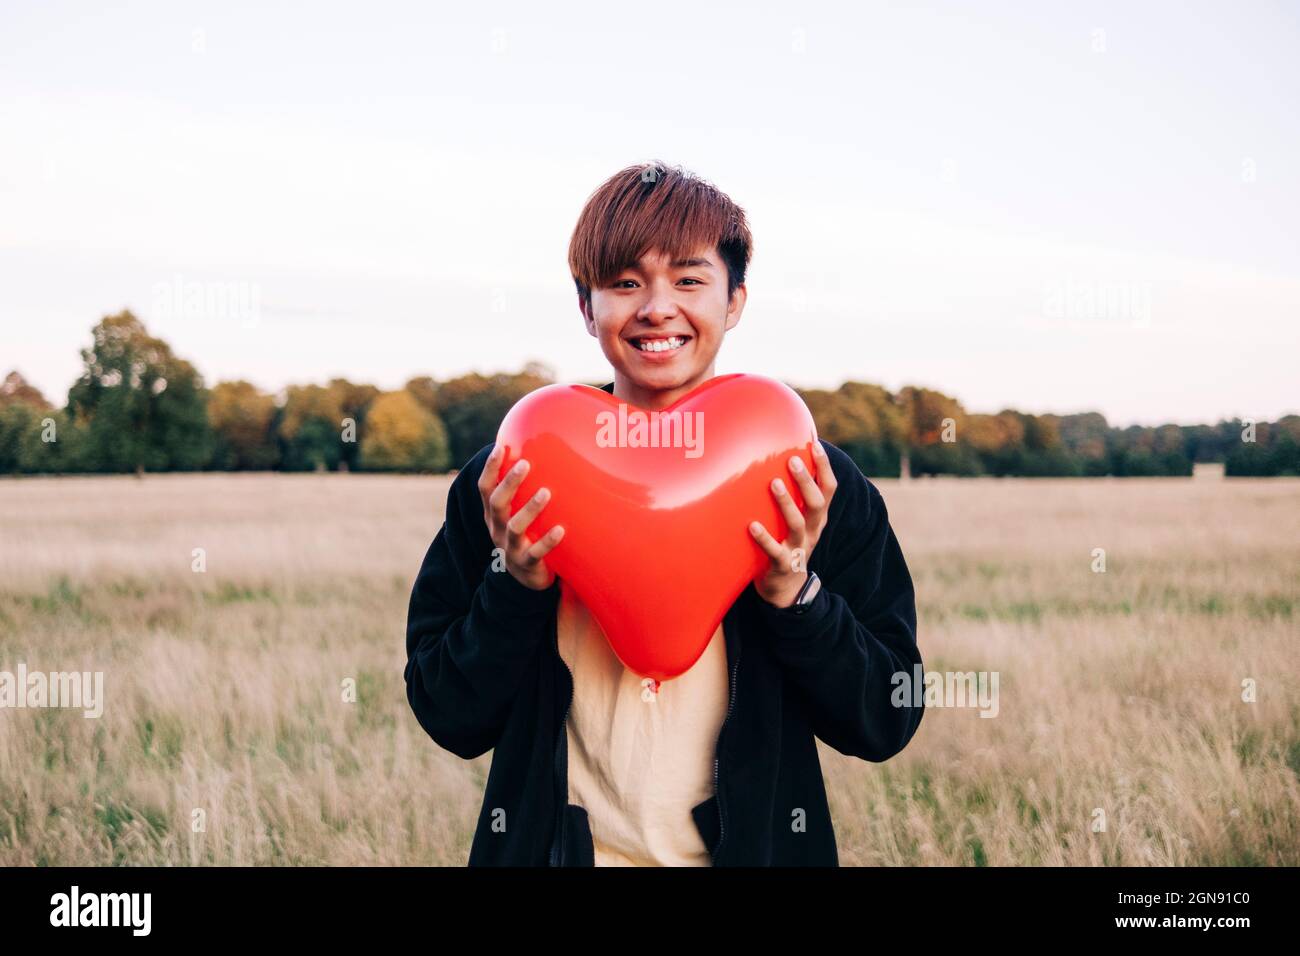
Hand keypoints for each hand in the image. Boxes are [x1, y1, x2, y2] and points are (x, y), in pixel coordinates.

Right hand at [479, 444, 564, 589]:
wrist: (524, 579)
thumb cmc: (524, 536)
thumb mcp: (515, 515)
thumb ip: (518, 492)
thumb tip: (532, 455)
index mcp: (492, 515)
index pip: (485, 488)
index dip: (490, 468)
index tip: (501, 447)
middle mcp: (497, 529)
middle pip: (497, 503)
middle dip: (509, 483)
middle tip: (525, 464)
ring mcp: (510, 547)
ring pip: (515, 527)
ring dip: (529, 509)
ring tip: (546, 492)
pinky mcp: (526, 564)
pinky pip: (536, 553)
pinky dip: (547, 541)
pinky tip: (561, 529)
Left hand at [749, 441, 836, 607]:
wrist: (787, 589)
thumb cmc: (788, 543)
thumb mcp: (798, 520)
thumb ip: (795, 497)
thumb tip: (782, 460)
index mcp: (817, 518)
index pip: (829, 489)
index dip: (824, 467)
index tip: (815, 445)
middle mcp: (812, 531)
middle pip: (816, 504)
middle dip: (806, 482)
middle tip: (792, 461)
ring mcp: (798, 548)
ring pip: (797, 524)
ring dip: (786, 503)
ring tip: (774, 483)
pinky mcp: (782, 564)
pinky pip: (774, 551)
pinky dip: (764, 538)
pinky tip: (752, 525)